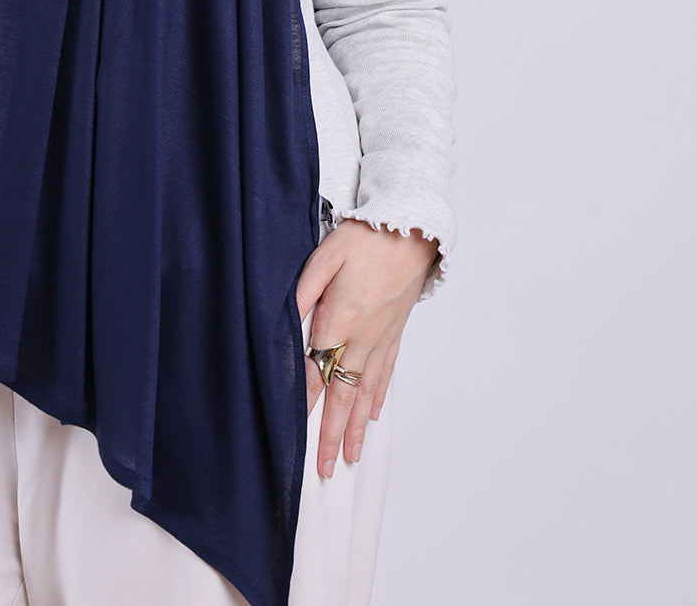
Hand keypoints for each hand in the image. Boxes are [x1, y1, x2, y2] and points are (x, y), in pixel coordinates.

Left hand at [295, 220, 435, 477]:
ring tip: (349, 456)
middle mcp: (363, 337)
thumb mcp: (324, 256)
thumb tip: (284, 322)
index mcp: (341, 319)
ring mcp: (383, 338)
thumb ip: (302, 293)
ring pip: (367, 392)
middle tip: (325, 468)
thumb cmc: (364, 237)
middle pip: (344, 394)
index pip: (316, 370)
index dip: (303, 402)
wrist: (413, 228)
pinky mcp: (396, 332)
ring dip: (357, 426)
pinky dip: (378, 398)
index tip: (290, 431)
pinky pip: (386, 373)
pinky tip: (373, 416)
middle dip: (332, 433)